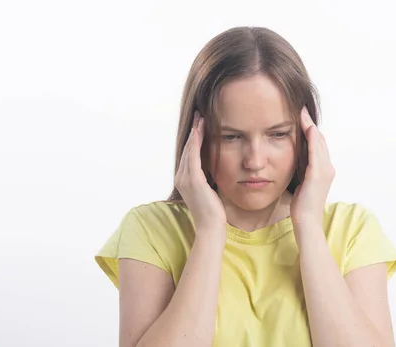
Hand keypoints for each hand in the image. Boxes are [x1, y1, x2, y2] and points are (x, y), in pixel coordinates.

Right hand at [174, 111, 226, 233]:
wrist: (211, 227)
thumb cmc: (213, 213)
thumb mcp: (210, 192)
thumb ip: (208, 180)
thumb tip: (214, 171)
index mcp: (184, 180)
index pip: (189, 154)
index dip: (194, 138)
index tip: (200, 124)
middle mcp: (181, 178)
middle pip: (187, 148)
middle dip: (194, 131)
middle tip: (199, 115)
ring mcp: (186, 179)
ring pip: (189, 149)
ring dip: (195, 132)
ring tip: (201, 118)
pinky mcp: (194, 180)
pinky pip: (193, 156)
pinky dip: (196, 143)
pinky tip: (200, 131)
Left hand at [290, 106, 335, 228]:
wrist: (307, 222)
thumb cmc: (302, 207)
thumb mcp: (301, 185)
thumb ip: (301, 172)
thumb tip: (292, 163)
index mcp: (323, 170)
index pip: (317, 144)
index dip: (309, 130)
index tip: (300, 116)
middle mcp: (328, 168)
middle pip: (319, 139)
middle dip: (310, 123)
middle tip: (300, 108)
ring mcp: (325, 170)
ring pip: (319, 142)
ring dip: (310, 126)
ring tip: (301, 112)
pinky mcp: (318, 174)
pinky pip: (316, 151)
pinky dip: (312, 138)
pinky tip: (307, 127)